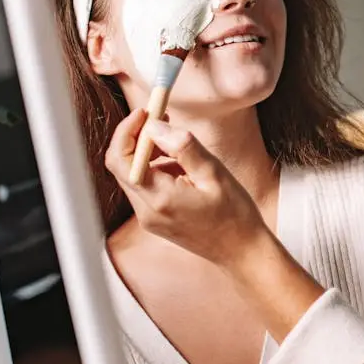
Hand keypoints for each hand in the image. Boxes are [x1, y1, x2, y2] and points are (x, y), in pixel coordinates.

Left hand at [105, 109, 266, 265]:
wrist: (242, 251)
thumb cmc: (234, 214)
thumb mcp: (214, 173)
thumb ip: (184, 147)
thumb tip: (155, 126)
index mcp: (160, 198)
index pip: (121, 159)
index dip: (127, 130)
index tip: (147, 112)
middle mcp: (147, 211)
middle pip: (122, 165)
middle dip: (139, 138)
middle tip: (163, 120)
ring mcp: (149, 218)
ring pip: (134, 174)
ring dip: (151, 154)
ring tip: (185, 150)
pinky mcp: (155, 220)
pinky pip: (146, 187)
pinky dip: (158, 169)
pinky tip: (185, 170)